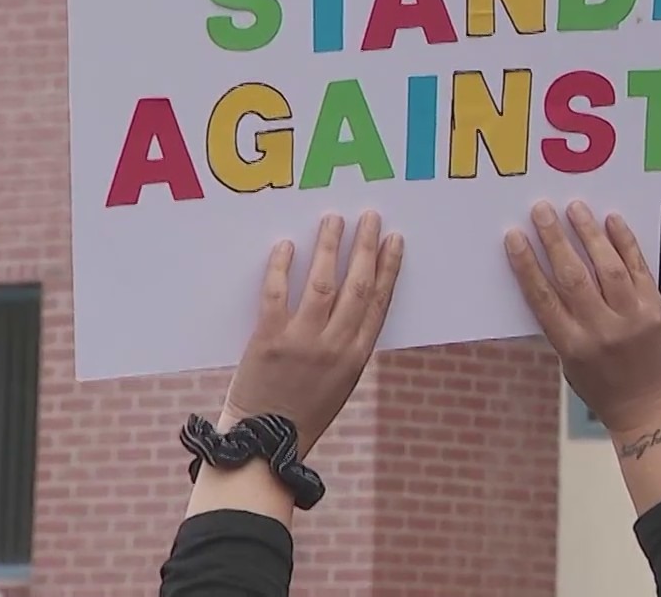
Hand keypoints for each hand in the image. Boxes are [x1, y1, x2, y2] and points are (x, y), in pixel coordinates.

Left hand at [219, 211, 403, 455]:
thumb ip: (347, 345)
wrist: (265, 442)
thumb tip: (353, 302)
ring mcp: (303, 341)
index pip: (379, 302)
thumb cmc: (302, 413)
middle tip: (370, 218)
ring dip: (329, 246)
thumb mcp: (340, 382)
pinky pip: (277, 293)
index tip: (395, 240)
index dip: (389, 268)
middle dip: (366, 247)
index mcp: (357, 356)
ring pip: (322, 282)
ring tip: (333, 220)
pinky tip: (286, 245)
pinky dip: (282, 266)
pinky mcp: (269, 339)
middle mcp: (335, 345)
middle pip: (357, 285)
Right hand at [504, 201, 660, 430]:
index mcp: (571, 346)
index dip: (526, 265)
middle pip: (572, 277)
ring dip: (589, 234)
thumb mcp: (568, 361)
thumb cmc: (600, 382)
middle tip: (541, 210)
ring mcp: (631, 320)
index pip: (542, 298)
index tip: (515, 236)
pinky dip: (624, 243)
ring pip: (607, 268)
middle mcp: (600, 332)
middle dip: (554, 239)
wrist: (648, 406)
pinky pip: (639, 269)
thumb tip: (542, 270)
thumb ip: (559, 321)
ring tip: (575, 208)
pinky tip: (612, 221)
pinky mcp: (655, 310)